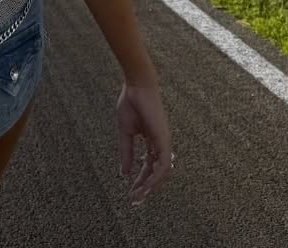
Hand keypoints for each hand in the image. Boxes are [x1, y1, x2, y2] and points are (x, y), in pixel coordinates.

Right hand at [116, 84, 171, 204]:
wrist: (136, 86)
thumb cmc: (130, 103)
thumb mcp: (125, 133)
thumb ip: (126, 152)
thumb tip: (124, 173)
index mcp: (150, 140)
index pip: (147, 165)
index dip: (139, 179)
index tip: (131, 192)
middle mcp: (159, 143)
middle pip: (155, 171)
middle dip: (145, 187)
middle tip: (136, 201)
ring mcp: (163, 142)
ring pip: (161, 171)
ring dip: (150, 185)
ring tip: (138, 196)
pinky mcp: (164, 139)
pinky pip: (163, 163)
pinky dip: (155, 176)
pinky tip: (145, 185)